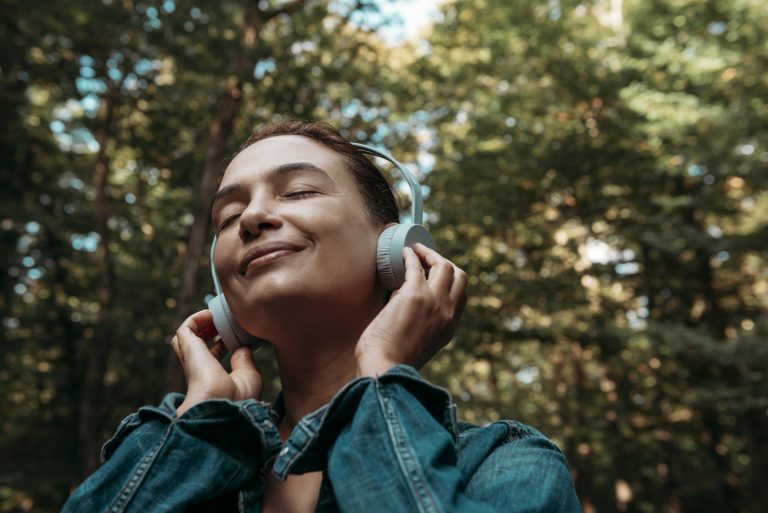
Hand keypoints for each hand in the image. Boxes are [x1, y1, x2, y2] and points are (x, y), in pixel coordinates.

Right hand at [170, 309, 262, 416]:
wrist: (223, 405)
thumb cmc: (237, 398)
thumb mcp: (248, 378)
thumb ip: (244, 362)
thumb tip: (243, 349)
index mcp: (210, 380)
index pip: (209, 360)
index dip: (220, 346)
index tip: (234, 340)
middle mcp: (197, 370)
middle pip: (193, 346)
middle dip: (207, 332)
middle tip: (223, 324)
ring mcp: (191, 359)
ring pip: (184, 338)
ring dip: (199, 324)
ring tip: (215, 317)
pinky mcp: (188, 348)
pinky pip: (185, 328)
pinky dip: (197, 318)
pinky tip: (211, 315)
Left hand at [355, 243, 467, 376]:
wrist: (385, 369)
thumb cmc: (391, 361)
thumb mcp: (417, 342)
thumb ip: (418, 320)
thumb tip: (400, 294)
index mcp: (449, 328)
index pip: (460, 297)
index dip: (449, 282)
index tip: (435, 275)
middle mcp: (448, 313)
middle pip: (460, 277)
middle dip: (446, 263)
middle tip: (428, 258)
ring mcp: (435, 302)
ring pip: (445, 266)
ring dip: (431, 254)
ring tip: (417, 250)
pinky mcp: (415, 294)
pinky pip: (416, 266)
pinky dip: (412, 256)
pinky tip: (405, 253)